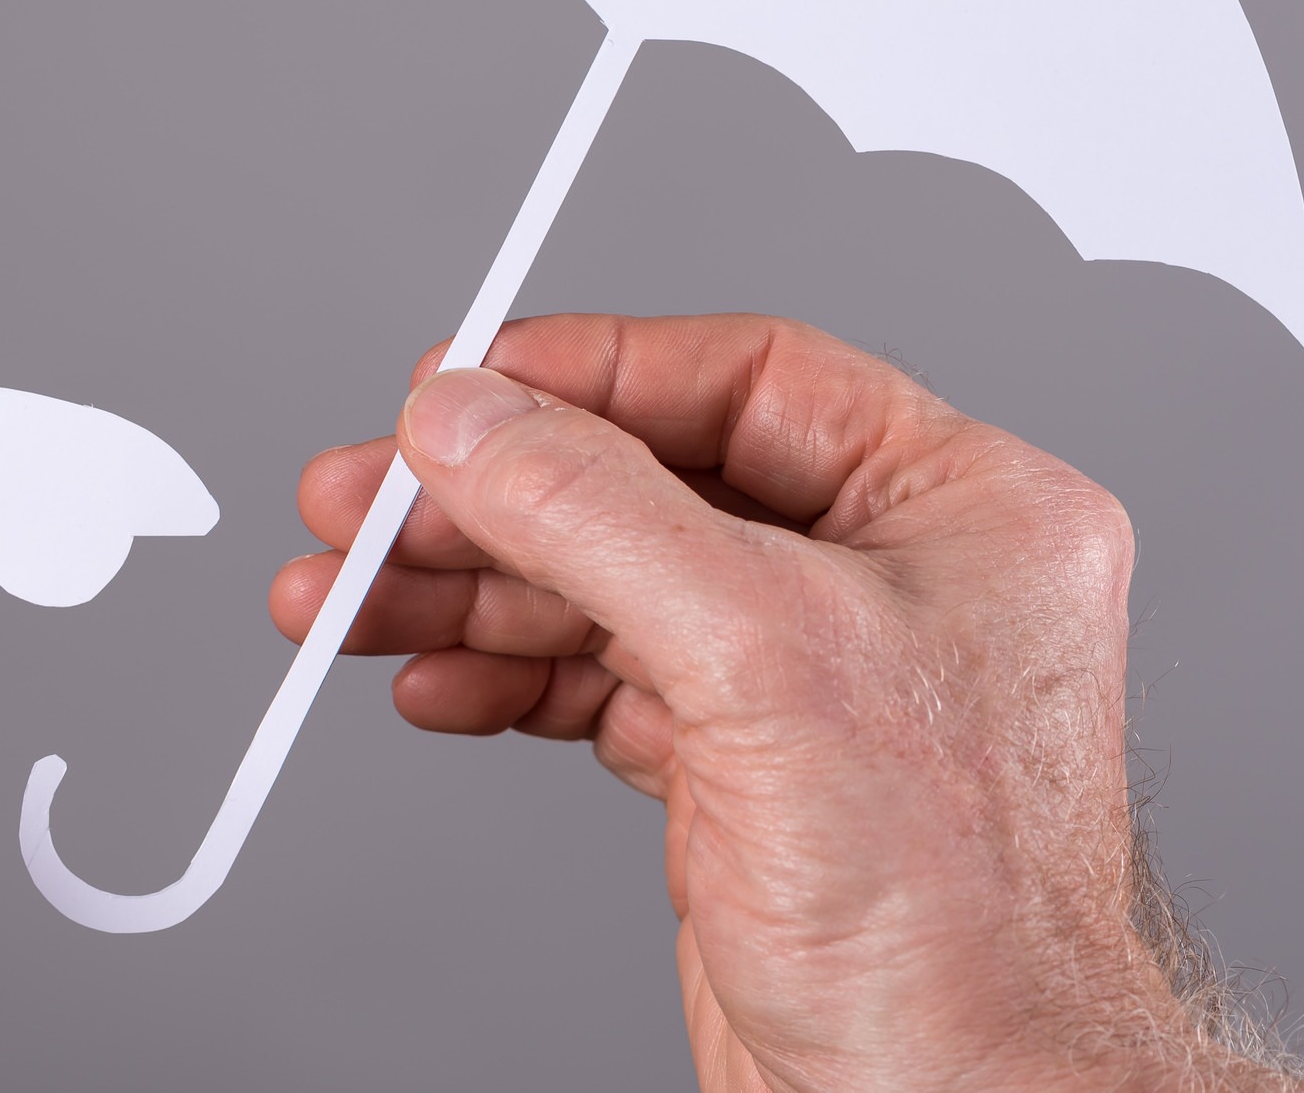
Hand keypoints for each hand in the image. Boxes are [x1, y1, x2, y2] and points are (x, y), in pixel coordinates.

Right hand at [272, 315, 1296, 1092]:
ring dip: (464, 594)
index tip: (465, 385)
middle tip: (365, 502)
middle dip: (491, 502)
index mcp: (956, 510)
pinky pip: (595, 684)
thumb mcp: (762, 661)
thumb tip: (472, 416)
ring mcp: (807, 680)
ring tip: (345, 598)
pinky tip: (431, 680)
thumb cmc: (958, 931)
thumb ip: (597, 514)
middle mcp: (883, 583)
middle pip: (645, 487)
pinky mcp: (742, 772)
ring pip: (602, 589)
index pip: (748, 379)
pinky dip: (502, 679)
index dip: (591, 373)